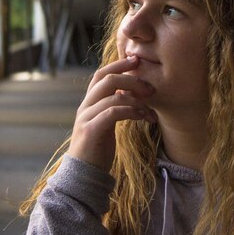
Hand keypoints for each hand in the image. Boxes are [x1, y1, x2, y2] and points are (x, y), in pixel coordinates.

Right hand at [67, 56, 156, 171]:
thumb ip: (113, 107)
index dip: (118, 65)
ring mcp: (86, 117)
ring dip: (136, 99)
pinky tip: (144, 117)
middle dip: (130, 78)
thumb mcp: (106, 123)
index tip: (136, 59)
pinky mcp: (91, 130)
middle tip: (150, 88)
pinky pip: (113, 112)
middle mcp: (85, 106)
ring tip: (150, 110)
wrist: (83, 175)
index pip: (101, 74)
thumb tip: (130, 93)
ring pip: (111, 95)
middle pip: (106, 79)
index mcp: (89, 102)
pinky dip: (131, 111)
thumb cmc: (98, 149)